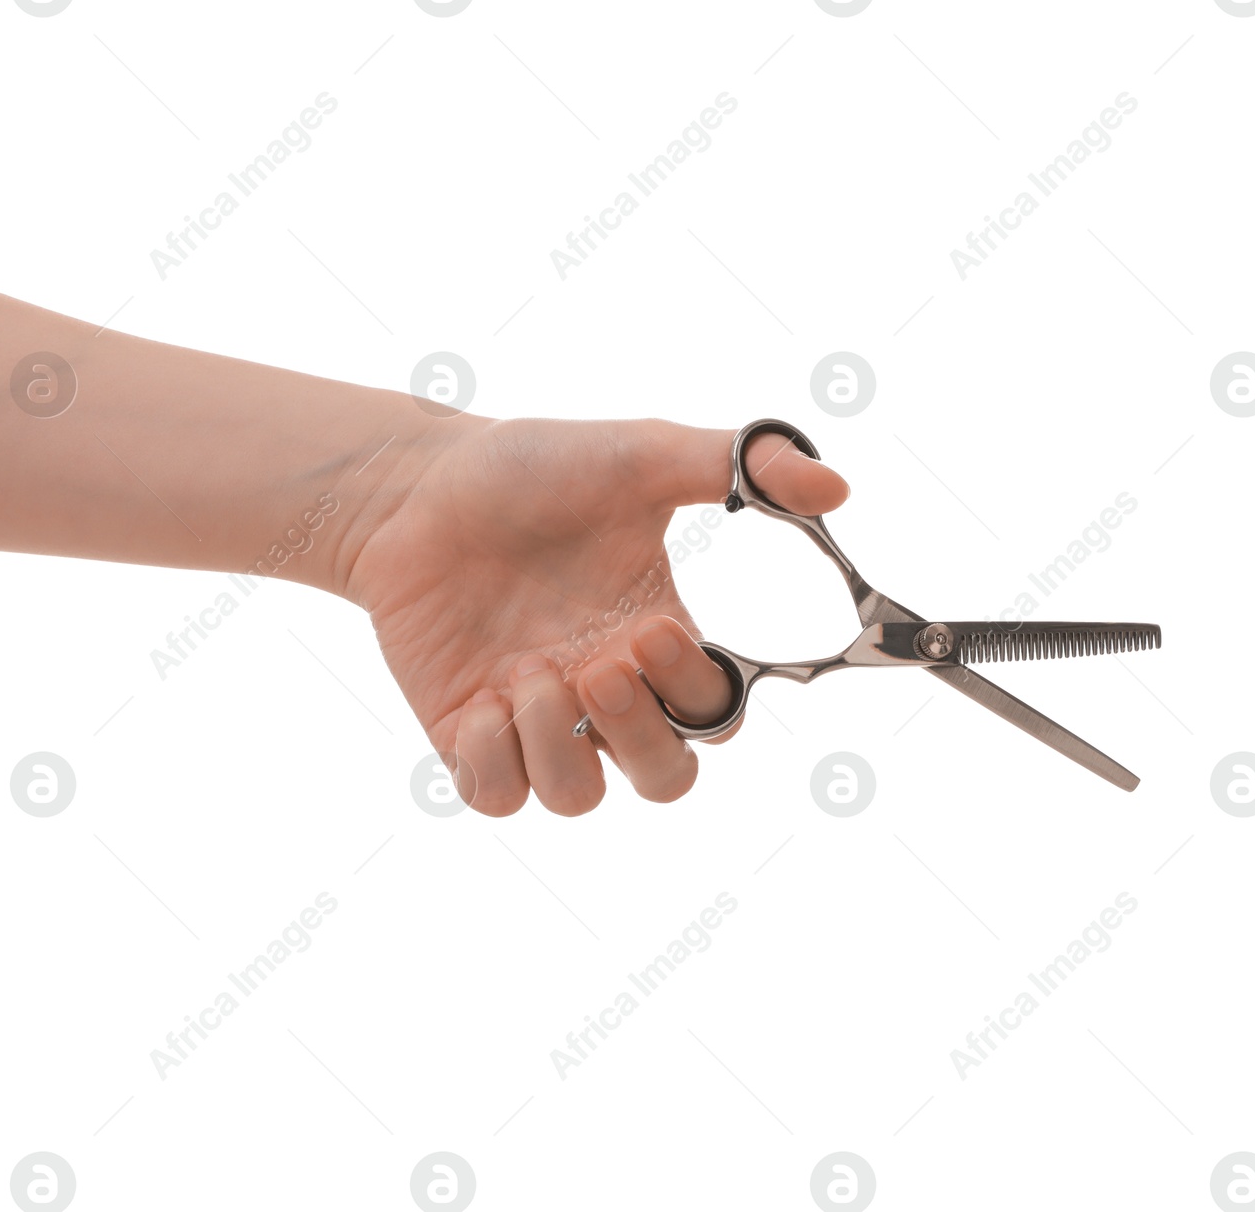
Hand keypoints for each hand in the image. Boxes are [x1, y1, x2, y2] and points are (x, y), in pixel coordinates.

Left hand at [347, 416, 849, 815]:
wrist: (416, 487)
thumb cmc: (532, 470)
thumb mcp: (643, 455)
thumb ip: (743, 465)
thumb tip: (838, 488)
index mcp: (655, 638)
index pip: (714, 714)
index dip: (694, 692)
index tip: (652, 629)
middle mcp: (603, 689)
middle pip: (667, 779)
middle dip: (642, 738)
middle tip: (597, 667)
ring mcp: (535, 717)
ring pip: (579, 799)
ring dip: (561, 744)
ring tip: (526, 669)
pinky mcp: (467, 733)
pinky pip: (498, 795)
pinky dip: (495, 762)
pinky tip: (482, 698)